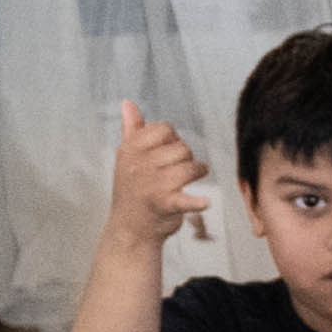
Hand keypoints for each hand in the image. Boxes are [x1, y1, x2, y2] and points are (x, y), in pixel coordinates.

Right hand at [101, 104, 214, 256]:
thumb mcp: (128, 158)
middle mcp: (139, 164)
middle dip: (186, 158)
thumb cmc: (133, 190)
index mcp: (131, 149)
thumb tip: (127, 103)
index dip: (172, 140)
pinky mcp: (163, 204)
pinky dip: (196, 202)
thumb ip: (131, 130)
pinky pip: (185, 199)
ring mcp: (151, 185)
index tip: (167, 153)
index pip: (165, 129)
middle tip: (176, 172)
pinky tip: (204, 203)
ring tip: (189, 181)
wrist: (130, 229)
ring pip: (190, 167)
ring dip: (197, 173)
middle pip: (182, 147)